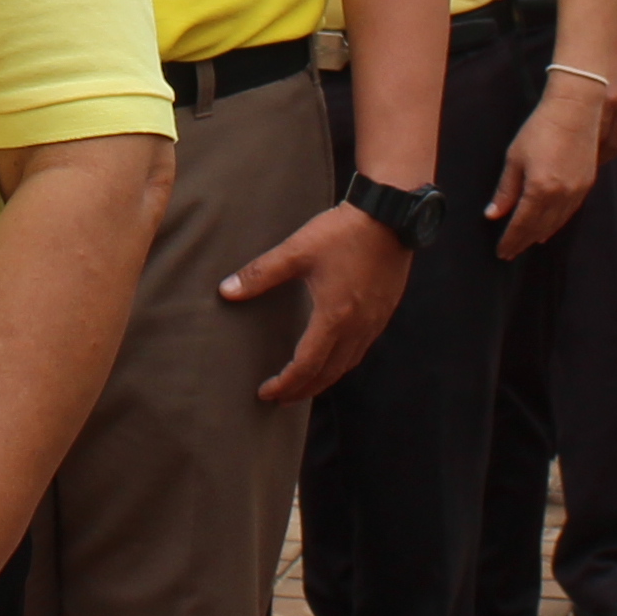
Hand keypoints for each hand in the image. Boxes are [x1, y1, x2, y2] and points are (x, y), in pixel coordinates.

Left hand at [226, 204, 411, 403]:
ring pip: (347, 365)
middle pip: (328, 374)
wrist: (391, 216)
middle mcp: (357, 328)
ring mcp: (374, 322)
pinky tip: (333, 357)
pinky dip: (341, 363)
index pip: (306, 367)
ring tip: (303, 386)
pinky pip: (360, 350)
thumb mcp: (296, 251)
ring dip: (323, 380)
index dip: (285, 384)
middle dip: (302, 391)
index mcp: (333, 318)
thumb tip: (225, 291)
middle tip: (280, 399)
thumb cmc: (342, 232)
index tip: (265, 393)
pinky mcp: (383, 312)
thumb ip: (260, 274)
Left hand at [493, 77, 607, 257]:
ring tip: (527, 242)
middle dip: (523, 241)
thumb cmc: (541, 129)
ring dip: (540, 235)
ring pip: (556, 223)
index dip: (511, 240)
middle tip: (510, 252)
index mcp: (540, 190)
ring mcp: (577, 192)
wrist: (575, 110)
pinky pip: (569, 212)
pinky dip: (556, 223)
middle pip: (539, 228)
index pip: (522, 224)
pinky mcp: (587, 184)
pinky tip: (549, 226)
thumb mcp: (515, 159)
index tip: (501, 252)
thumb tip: (493, 214)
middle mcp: (561, 196)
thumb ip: (506, 190)